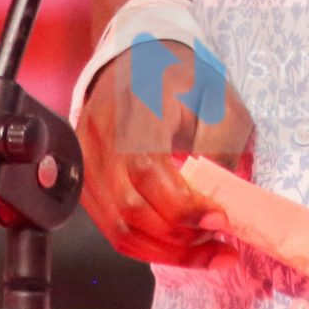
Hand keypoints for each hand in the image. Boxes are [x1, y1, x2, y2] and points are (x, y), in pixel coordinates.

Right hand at [76, 40, 256, 267]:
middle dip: (180, 239)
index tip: (221, 219)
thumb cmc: (180, 75)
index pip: (146, 170)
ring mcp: (87, 161)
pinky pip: (112, 227)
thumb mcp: (217, 99)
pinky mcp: (86, 180)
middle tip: (220, 244)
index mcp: (134, 109)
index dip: (183, 206)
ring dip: (165, 251)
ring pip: (119, 228)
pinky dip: (147, 245)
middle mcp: (101, 137)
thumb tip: (222, 202)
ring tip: (205, 253)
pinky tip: (177, 245)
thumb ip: (220, 148)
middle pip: (130, 209)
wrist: (136, 56)